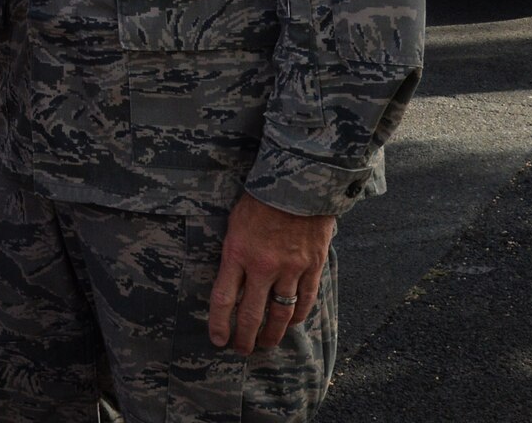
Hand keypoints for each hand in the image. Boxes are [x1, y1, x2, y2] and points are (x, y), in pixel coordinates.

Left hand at [206, 193, 335, 353]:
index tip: (218, 340)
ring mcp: (290, 268)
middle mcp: (263, 265)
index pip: (224, 299)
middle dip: (245, 338)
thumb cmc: (261, 198)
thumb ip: (235, 253)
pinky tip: (291, 323)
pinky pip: (305, 300)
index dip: (219, 324)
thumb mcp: (236, 223)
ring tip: (266, 344)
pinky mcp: (313, 266)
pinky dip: (297, 316)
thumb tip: (233, 282)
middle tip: (242, 350)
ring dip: (273, 334)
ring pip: (281, 314)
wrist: (298, 181)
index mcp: (237, 252)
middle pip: (252, 315)